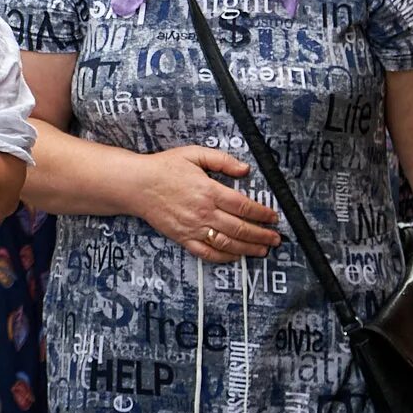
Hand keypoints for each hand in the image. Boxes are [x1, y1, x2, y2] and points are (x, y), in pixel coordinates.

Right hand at [127, 146, 281, 263]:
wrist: (137, 185)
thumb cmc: (164, 167)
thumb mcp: (194, 154)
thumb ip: (221, 160)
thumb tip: (244, 169)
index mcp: (208, 190)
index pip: (243, 206)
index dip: (262, 213)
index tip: (273, 217)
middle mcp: (203, 212)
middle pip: (240, 228)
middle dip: (262, 235)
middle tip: (275, 238)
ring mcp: (193, 227)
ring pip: (227, 243)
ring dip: (249, 248)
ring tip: (263, 250)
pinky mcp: (183, 238)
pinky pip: (207, 253)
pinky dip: (224, 257)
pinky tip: (236, 256)